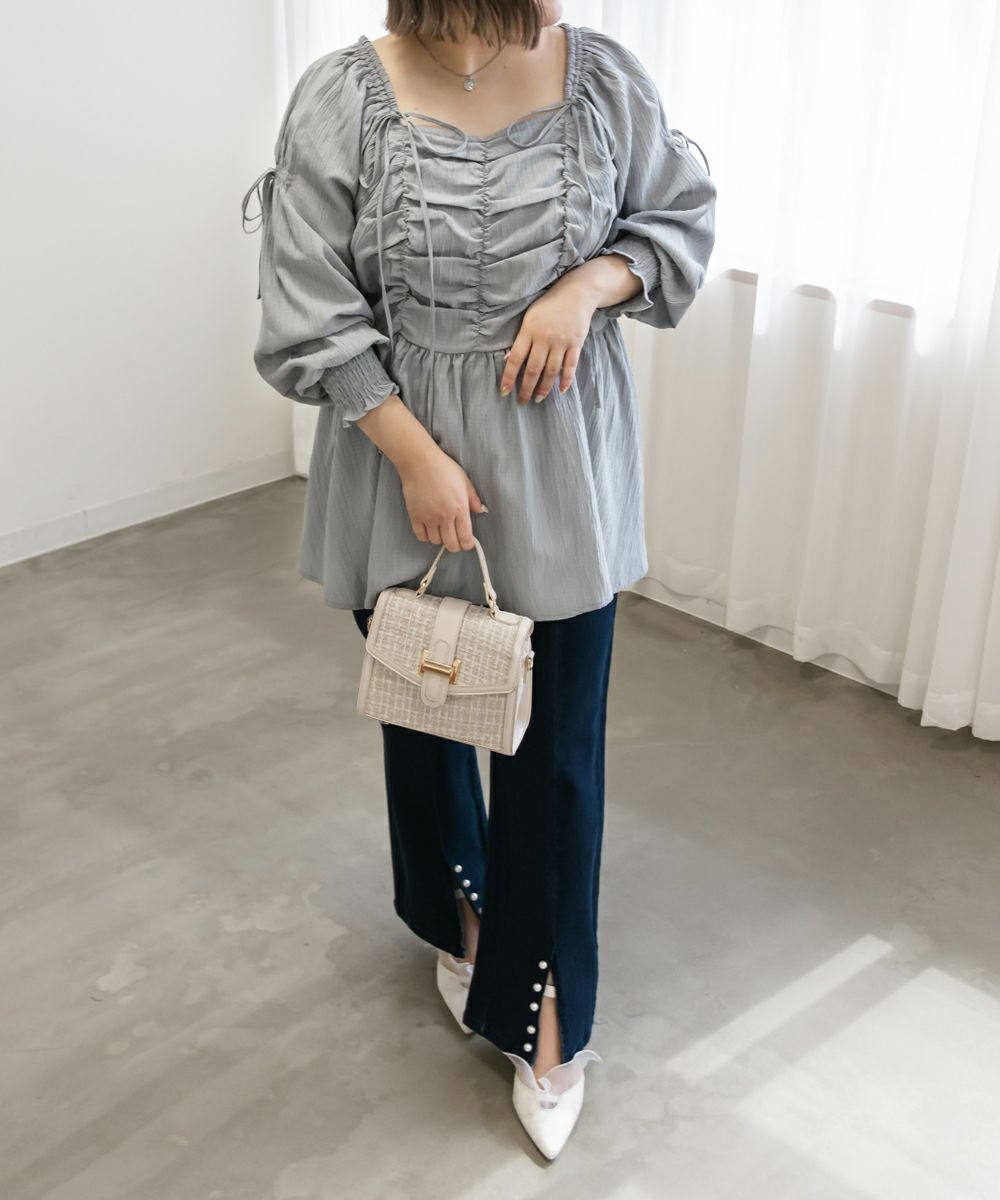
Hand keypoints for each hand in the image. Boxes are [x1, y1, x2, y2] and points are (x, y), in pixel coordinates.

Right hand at [398, 445, 488, 550]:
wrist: (420, 462)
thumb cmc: (444, 468)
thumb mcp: (465, 481)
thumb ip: (474, 499)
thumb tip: (481, 511)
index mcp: (460, 508)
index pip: (465, 538)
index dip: (468, 544)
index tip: (467, 543)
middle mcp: (444, 516)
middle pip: (451, 545)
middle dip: (455, 545)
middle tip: (456, 540)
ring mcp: (428, 517)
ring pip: (436, 542)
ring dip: (440, 539)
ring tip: (442, 531)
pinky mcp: (415, 516)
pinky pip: (421, 536)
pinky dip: (426, 536)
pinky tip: (430, 529)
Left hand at [499, 273, 599, 403]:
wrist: (576, 293)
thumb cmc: (548, 306)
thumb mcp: (529, 318)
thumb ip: (521, 339)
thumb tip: (508, 360)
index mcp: (529, 331)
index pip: (515, 359)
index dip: (509, 377)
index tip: (504, 391)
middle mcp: (545, 338)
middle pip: (533, 370)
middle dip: (526, 389)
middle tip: (521, 401)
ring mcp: (561, 342)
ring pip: (551, 372)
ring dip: (544, 389)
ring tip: (538, 399)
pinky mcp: (576, 344)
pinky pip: (570, 367)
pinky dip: (566, 381)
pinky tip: (561, 391)